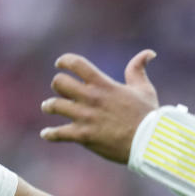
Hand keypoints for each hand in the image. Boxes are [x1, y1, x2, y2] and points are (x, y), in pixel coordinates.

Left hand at [40, 49, 158, 163]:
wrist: (148, 142)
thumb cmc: (148, 115)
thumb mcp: (144, 89)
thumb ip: (138, 70)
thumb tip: (148, 53)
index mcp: (103, 84)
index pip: (76, 64)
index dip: (64, 61)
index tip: (60, 64)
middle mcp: (90, 98)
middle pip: (60, 83)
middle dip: (58, 85)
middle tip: (61, 90)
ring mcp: (85, 117)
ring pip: (54, 105)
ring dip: (49, 105)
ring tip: (48, 106)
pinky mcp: (83, 136)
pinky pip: (58, 133)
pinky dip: (50, 134)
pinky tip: (46, 134)